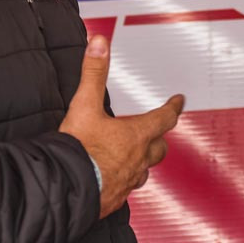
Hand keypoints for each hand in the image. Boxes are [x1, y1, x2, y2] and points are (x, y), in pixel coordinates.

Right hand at [60, 35, 184, 217]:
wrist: (65, 190)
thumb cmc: (78, 150)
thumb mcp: (84, 105)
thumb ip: (93, 72)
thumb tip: (99, 43)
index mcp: (136, 135)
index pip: (165, 117)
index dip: (173, 107)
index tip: (179, 100)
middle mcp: (138, 159)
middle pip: (160, 147)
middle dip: (160, 136)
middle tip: (156, 130)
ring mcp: (128, 181)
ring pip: (145, 169)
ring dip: (142, 160)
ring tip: (133, 155)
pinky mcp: (115, 199)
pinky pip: (127, 189)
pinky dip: (123, 181)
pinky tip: (112, 179)